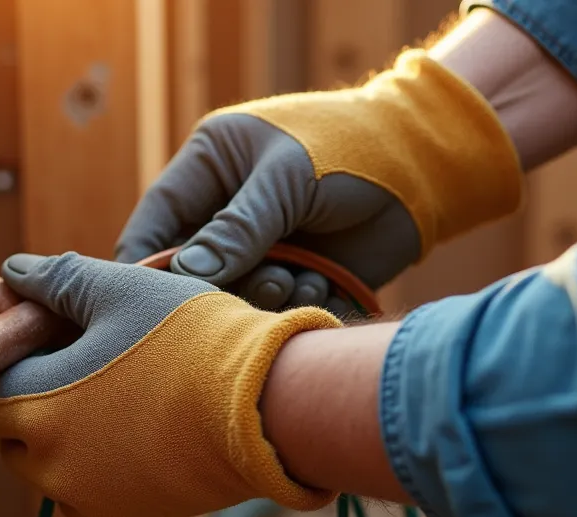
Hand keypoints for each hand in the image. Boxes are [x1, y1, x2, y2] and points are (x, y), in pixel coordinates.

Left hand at [0, 252, 341, 516]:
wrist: (266, 409)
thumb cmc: (193, 340)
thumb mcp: (121, 290)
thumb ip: (59, 280)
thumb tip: (14, 272)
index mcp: (32, 402)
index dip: (19, 356)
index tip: (57, 339)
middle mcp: (45, 461)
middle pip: (10, 429)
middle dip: (32, 398)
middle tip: (85, 365)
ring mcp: (82, 495)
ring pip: (44, 464)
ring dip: (61, 435)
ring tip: (116, 396)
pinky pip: (82, 492)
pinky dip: (93, 468)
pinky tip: (135, 431)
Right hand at [114, 49, 522, 310]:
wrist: (426, 162)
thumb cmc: (351, 147)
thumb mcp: (286, 181)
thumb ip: (235, 230)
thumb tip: (184, 277)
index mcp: (211, 167)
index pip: (157, 223)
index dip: (149, 264)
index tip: (154, 301)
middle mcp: (230, 210)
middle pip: (193, 270)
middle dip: (218, 288)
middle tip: (257, 285)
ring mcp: (266, 246)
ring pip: (236, 295)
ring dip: (261, 299)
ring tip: (294, 283)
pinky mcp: (301, 275)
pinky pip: (278, 309)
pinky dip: (294, 307)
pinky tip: (319, 289)